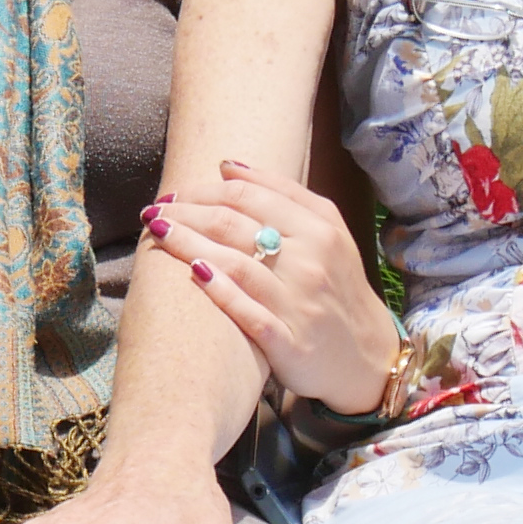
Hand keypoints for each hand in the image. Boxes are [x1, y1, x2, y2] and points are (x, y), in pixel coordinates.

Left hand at [146, 158, 396, 415]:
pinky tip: (193, 274)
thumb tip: (227, 165)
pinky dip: (220, 292)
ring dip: (188, 244)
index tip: (172, 193)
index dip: (203, 190)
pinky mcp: (289, 342)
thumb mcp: (327, 233)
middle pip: (234, 224)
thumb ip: (283, 195)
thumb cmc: (336, 288)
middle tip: (152, 211)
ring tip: (156, 233)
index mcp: (319, 227)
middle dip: (186, 213)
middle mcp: (310, 260)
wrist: (370, 358)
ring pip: (235, 263)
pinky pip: (249, 312)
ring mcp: (299, 302)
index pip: (249, 195)